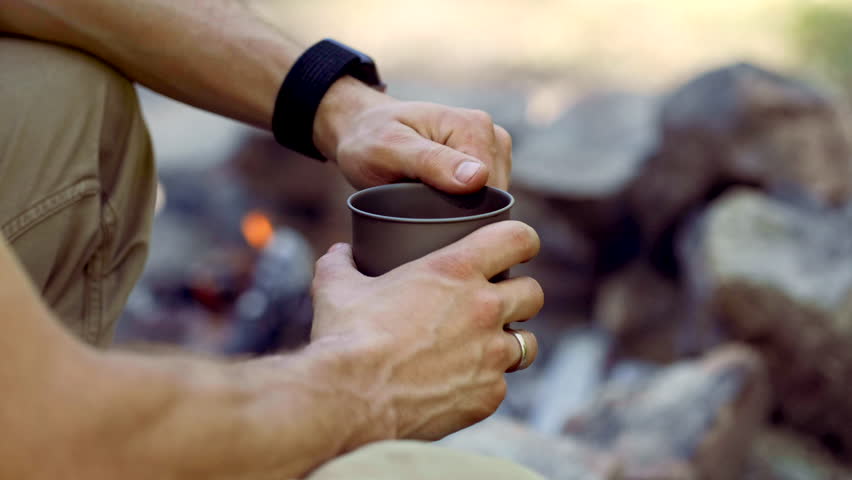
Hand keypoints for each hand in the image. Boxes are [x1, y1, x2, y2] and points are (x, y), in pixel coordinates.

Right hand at [309, 221, 542, 440]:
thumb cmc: (345, 338)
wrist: (348, 400)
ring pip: (528, 342)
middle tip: (496, 302)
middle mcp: (484, 309)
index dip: (523, 241)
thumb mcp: (336, 288)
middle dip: (519, 295)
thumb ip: (341, 263)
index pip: (518, 239)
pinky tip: (460, 384)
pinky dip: (485, 383)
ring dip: (511, 341)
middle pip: (533, 293)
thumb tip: (339, 252)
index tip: (517, 249)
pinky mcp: (488, 395)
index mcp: (456, 270)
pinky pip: (501, 384)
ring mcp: (491, 356)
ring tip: (485, 347)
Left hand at [313, 77, 511, 192]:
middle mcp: (492, 134)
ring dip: (463, 209)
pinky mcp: (488, 164)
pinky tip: (439, 200)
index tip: (424, 207)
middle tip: (420, 203)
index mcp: (474, 127)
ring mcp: (492, 149)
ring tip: (427, 199)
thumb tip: (478, 178)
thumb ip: (431, 162)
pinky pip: (486, 198)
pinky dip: (464, 206)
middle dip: (463, 209)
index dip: (462, 209)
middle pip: (495, 196)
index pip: (490, 188)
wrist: (362, 128)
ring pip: (492, 200)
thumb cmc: (369, 137)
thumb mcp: (389, 149)